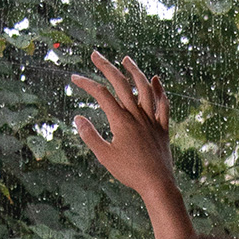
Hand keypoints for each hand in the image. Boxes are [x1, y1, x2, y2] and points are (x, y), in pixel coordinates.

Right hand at [71, 51, 175, 199]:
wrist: (157, 183)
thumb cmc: (129, 172)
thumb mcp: (105, 157)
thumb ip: (90, 136)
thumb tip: (77, 118)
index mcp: (121, 121)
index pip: (101, 94)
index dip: (86, 83)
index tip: (75, 77)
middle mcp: (137, 115)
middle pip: (121, 83)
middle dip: (106, 66)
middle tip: (95, 54)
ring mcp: (152, 119)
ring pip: (144, 88)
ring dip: (134, 71)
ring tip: (126, 59)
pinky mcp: (162, 127)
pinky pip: (163, 104)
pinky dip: (159, 90)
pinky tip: (155, 80)